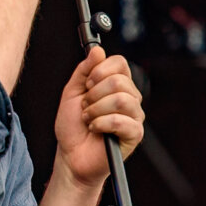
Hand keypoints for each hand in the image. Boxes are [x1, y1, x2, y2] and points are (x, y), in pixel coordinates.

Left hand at [53, 46, 144, 188]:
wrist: (70, 155)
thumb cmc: (72, 126)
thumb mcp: (72, 92)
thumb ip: (83, 70)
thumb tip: (98, 50)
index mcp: (117, 86)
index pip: (120, 63)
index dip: (100, 71)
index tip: (87, 84)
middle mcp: (129, 98)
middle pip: (120, 81)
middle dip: (94, 94)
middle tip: (85, 106)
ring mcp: (134, 116)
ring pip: (121, 99)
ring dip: (96, 109)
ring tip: (88, 119)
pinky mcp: (134, 134)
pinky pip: (120, 121)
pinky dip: (100, 123)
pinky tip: (94, 129)